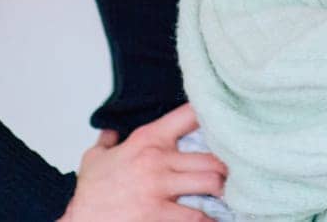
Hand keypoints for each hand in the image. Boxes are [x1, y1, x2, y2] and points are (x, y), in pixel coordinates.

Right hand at [59, 103, 227, 221]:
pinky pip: (196, 216)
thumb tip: (110, 132)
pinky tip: (216, 218)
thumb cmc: (90, 193)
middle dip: (227, 165)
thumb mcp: (94, 159)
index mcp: (147, 140)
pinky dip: (210, 218)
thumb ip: (107, 142)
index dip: (212, 114)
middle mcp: (158, 160)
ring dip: (223, 189)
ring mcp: (159, 188)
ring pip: (210, 182)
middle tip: (236, 170)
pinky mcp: (158, 214)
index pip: (189, 115)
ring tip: (230, 192)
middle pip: (211, 155)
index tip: (227, 120)